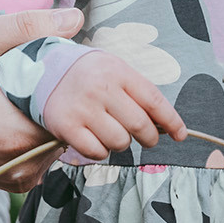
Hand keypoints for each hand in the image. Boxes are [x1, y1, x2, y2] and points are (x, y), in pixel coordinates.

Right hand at [0, 10, 77, 191]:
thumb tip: (74, 18)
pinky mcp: (11, 182)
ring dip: (46, 109)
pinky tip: (7, 109)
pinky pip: (40, 149)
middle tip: (29, 67)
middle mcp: (26, 164)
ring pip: (58, 135)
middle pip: (71, 120)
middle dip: (57, 90)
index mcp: (18, 133)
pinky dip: (33, 127)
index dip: (69, 73)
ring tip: (15, 87)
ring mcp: (20, 177)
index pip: (77, 102)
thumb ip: (23, 27)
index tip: (47, 55)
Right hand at [41, 51, 185, 160]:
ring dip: (122, 143)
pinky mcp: (67, 127)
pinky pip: (97, 152)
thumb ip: (139, 93)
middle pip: (140, 125)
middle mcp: (101, 89)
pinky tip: (95, 138)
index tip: (181, 135)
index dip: (172, 121)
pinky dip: (101, 151)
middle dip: (149, 138)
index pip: (154, 100)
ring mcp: (83, 108)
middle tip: (147, 138)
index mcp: (118, 71)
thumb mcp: (114, 70)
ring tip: (112, 131)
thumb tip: (166, 124)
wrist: (42, 71)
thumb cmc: (89, 75)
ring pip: (120, 142)